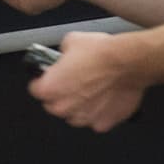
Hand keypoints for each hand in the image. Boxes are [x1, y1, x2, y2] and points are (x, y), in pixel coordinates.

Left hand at [28, 31, 145, 131]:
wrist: (128, 62)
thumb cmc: (101, 53)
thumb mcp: (71, 40)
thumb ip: (62, 53)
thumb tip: (65, 54)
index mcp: (50, 88)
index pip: (35, 90)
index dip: (42, 81)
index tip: (48, 78)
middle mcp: (63, 107)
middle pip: (54, 105)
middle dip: (61, 95)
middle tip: (74, 82)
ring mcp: (83, 118)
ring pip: (74, 115)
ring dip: (79, 106)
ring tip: (92, 89)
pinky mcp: (102, 123)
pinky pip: (95, 120)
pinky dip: (99, 112)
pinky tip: (105, 98)